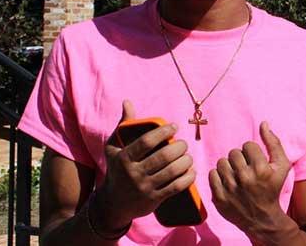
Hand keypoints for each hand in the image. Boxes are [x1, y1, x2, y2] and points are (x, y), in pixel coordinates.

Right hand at [92, 100, 196, 230]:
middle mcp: (134, 173)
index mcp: (124, 158)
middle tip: (183, 144)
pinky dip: (187, 178)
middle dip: (179, 147)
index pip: (147, 142)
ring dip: (186, 161)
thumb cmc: (117, 169)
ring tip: (188, 156)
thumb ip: (123, 125)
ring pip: (172, 172)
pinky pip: (176, 187)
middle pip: (163, 157)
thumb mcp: (113, 147)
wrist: (113, 202)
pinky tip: (191, 171)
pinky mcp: (154, 199)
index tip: (174, 127)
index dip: (164, 132)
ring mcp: (144, 187)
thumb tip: (127, 102)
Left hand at [209, 122, 294, 239]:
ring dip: (229, 167)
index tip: (255, 162)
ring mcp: (230, 188)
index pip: (248, 145)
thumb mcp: (281, 166)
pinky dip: (219, 176)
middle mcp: (245, 178)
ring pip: (222, 162)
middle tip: (246, 170)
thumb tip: (263, 124)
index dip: (253, 152)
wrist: (262, 219)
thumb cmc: (272, 189)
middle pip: (234, 152)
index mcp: (261, 169)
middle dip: (240, 159)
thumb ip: (274, 143)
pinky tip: (228, 182)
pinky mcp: (219, 197)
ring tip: (236, 175)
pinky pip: (212, 174)